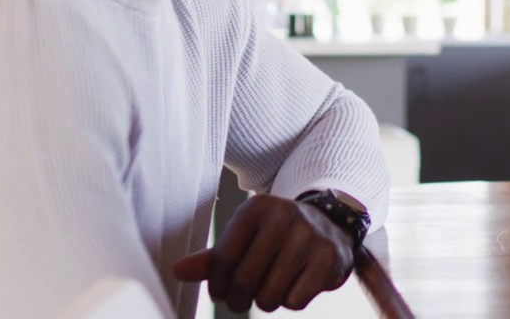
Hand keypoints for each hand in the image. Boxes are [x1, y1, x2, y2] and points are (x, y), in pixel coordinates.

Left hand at [172, 194, 353, 312]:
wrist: (332, 226)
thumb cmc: (277, 237)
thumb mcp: (246, 238)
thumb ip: (213, 258)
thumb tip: (178, 271)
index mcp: (256, 207)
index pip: (221, 259)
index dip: (216, 286)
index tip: (220, 293)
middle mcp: (283, 215)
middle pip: (244, 280)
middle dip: (239, 300)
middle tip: (242, 300)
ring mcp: (309, 236)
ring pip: (269, 295)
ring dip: (266, 301)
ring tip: (271, 289)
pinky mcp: (328, 257)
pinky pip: (295, 301)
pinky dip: (292, 301)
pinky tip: (296, 284)